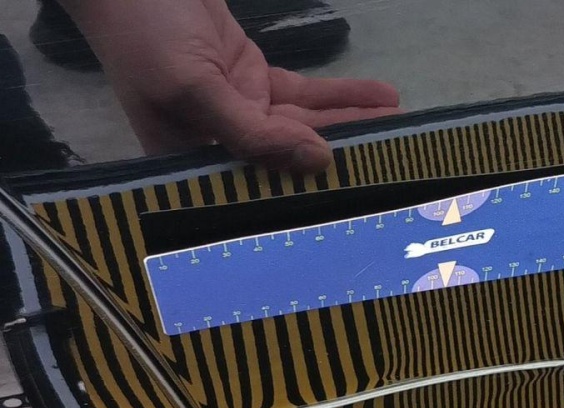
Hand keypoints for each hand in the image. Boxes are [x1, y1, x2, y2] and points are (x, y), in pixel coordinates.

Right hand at [59, 0, 400, 171]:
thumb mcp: (192, 89)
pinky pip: (306, 93)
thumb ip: (253, 132)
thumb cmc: (145, 36)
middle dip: (346, 158)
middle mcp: (222, 147)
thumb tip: (318, 162)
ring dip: (353, 123)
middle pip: (295, 160)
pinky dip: (341, 94)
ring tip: (401, 126)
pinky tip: (380, 97)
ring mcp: (241, 111)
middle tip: (397, 161)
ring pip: (307, 126)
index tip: (361, 198)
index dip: (312, 196)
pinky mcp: (254, 79)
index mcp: (196, 166)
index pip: (263, 192)